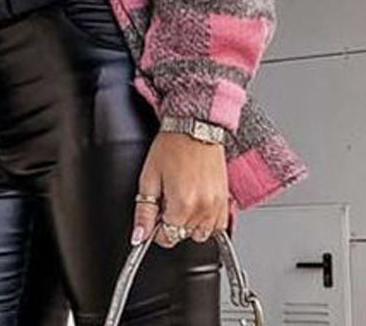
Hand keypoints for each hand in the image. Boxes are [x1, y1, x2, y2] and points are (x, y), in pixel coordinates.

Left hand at [132, 131, 229, 248]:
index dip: (157, 228)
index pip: (167, 237)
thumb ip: (144, 211)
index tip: (156, 214)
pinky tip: (196, 202)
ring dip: (189, 223)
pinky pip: (218, 226)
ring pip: (201, 234)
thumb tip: (139, 236)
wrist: (194, 128)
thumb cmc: (171, 147)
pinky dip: (207, 221)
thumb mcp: (149, 177)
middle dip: (172, 222)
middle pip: (183, 235)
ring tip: (182, 199)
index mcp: (182, 204)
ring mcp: (217, 206)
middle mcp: (203, 208)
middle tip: (168, 199)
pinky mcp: (226, 201)